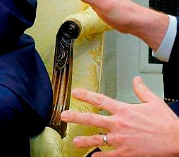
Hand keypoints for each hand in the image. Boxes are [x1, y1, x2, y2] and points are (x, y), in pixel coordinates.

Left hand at [61, 77, 178, 155]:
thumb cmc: (166, 122)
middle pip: (92, 119)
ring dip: (84, 141)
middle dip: (76, 117)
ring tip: (74, 142)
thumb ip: (141, 90)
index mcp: (124, 110)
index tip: (75, 93)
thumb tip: (136, 80)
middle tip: (63, 116)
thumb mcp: (153, 102)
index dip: (86, 95)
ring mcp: (121, 139)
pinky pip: (109, 156)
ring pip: (97, 140)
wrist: (176, 140)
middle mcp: (119, 124)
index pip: (100, 100)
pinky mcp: (126, 152)